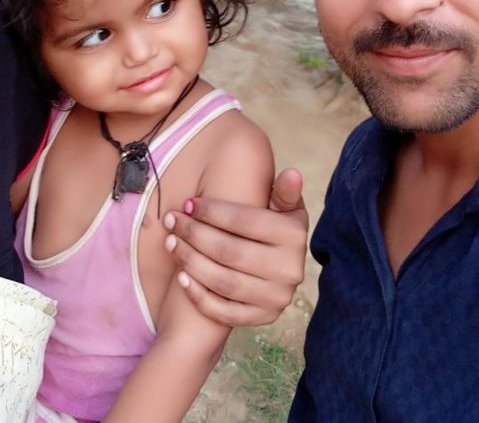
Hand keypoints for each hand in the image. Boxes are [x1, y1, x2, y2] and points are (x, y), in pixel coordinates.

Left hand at [164, 168, 307, 326]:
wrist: (285, 272)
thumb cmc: (278, 230)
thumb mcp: (287, 208)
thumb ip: (284, 192)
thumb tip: (292, 173)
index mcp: (294, 236)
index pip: (246, 221)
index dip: (213, 211)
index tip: (188, 203)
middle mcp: (289, 270)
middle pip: (229, 251)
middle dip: (195, 234)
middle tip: (172, 221)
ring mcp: (276, 298)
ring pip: (223, 281)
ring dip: (190, 261)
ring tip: (171, 243)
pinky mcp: (262, 319)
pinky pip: (223, 312)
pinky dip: (199, 295)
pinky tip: (181, 277)